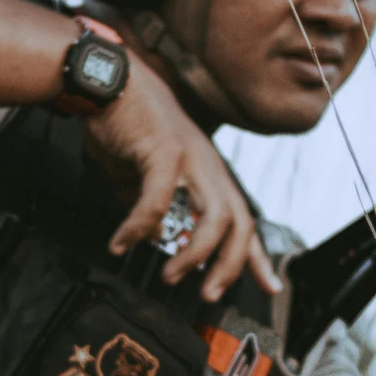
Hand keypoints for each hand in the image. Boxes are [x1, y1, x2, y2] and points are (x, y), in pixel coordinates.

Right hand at [84, 58, 277, 300]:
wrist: (105, 80)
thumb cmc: (125, 124)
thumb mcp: (142, 174)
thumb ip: (154, 207)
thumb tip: (152, 238)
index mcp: (208, 172)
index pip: (243, 219)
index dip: (256, 257)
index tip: (270, 286)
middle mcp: (208, 166)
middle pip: (239, 222)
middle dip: (229, 265)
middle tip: (210, 295)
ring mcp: (190, 157)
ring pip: (215, 216)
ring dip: (195, 254)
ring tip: (172, 276)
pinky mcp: (163, 151)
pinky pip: (159, 201)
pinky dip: (140, 228)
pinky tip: (121, 243)